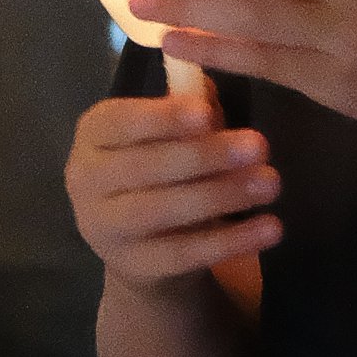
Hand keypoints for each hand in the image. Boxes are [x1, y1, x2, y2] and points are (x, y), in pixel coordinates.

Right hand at [65, 90, 281, 293]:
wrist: (140, 242)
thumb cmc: (159, 163)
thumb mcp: (169, 129)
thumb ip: (189, 106)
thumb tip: (208, 89)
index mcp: (93, 133)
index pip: (122, 121)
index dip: (163, 118)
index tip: (207, 113)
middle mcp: (85, 180)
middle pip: (146, 167)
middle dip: (205, 156)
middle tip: (259, 145)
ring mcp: (104, 229)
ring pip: (163, 211)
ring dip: (222, 195)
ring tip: (271, 183)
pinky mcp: (134, 268)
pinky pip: (184, 254)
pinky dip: (230, 241)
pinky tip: (270, 228)